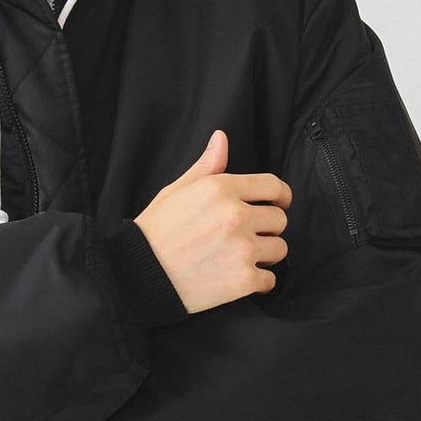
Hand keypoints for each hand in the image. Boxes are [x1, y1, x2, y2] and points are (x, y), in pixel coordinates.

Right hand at [134, 130, 290, 314]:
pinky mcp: (243, 280)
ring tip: (241, 257)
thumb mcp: (176, 191)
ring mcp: (242, 249)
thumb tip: (221, 139)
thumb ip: (206, 166)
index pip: (273, 186)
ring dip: (266, 255)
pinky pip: (270, 280)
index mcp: (221, 189)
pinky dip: (259, 281)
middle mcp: (236, 216)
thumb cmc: (155, 232)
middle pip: (280, 219)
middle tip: (248, 236)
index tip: (280, 203)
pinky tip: (239, 277)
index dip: (281, 195)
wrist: (139, 276)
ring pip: (279, 248)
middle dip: (267, 228)